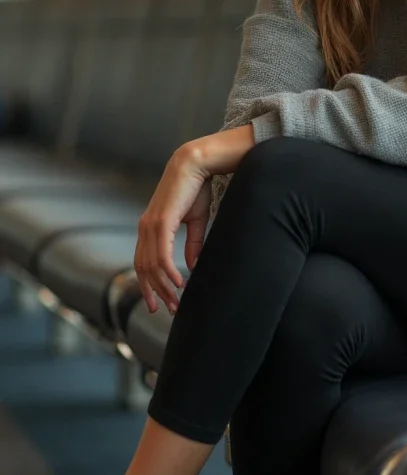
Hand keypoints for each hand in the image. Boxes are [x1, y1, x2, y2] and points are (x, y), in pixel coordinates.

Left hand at [134, 147, 211, 314]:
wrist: (196, 164)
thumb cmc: (196, 189)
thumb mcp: (194, 221)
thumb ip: (191, 244)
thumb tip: (192, 266)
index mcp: (149, 227)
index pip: (142, 263)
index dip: (149, 285)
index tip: (159, 303)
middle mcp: (145, 228)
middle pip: (143, 269)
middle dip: (155, 292)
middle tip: (169, 310)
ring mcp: (150, 225)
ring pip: (152, 266)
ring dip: (163, 287)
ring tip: (176, 301)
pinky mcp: (161, 222)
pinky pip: (161, 255)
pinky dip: (168, 272)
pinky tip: (179, 282)